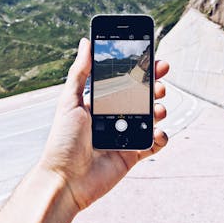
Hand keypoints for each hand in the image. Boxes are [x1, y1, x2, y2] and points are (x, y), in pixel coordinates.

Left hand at [39, 38, 168, 209]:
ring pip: (151, 118)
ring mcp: (125, 136)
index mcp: (100, 103)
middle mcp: (114, 118)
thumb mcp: (70, 102)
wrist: (65, 180)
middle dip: (154, 88)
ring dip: (159, 110)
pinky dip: (161, 137)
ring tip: (157, 108)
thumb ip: (80, 73)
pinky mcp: (132, 155)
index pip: (124, 82)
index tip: (153, 60)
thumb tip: (86, 42)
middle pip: (141, 98)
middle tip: (159, 84)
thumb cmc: (63, 141)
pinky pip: (154, 144)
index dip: (140, 71)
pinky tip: (157, 133)